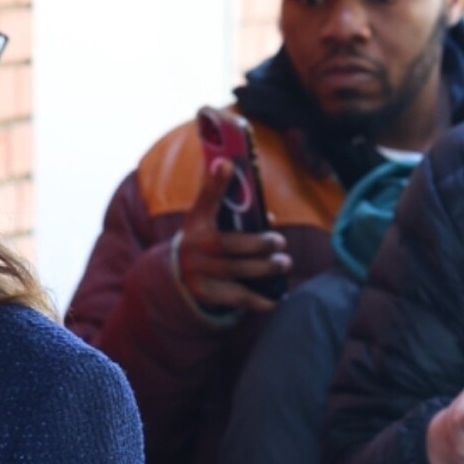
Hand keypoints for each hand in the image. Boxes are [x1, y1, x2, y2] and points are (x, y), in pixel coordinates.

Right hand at [174, 154, 290, 316]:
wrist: (179, 275)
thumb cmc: (207, 241)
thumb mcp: (211, 222)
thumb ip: (236, 214)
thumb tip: (269, 216)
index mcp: (196, 221)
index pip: (205, 199)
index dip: (215, 183)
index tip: (226, 163)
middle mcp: (193, 246)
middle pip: (229, 245)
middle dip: (259, 244)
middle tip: (281, 242)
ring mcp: (197, 271)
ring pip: (236, 270)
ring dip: (265, 268)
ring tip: (284, 264)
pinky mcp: (205, 294)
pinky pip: (236, 297)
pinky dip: (257, 301)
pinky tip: (273, 300)